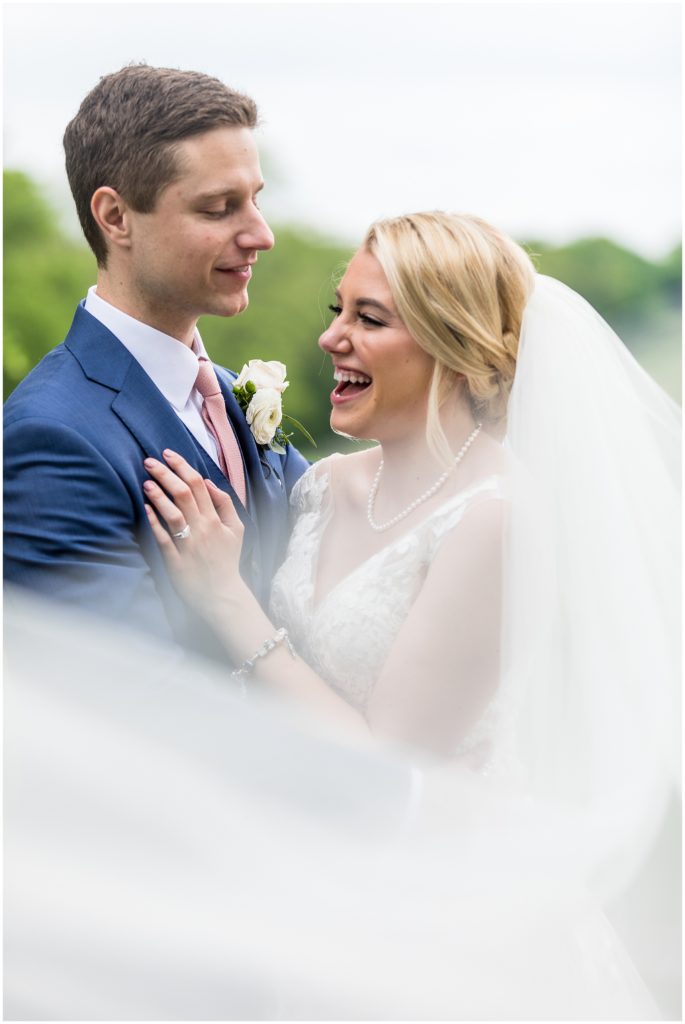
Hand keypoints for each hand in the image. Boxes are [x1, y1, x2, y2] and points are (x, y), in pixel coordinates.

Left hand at [143, 450, 246, 611]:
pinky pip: (163, 538)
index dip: (182, 466)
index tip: (168, 454)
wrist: (221, 593)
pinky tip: (145, 507)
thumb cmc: (227, 559)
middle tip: (149, 461)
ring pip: (173, 514)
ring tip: (146, 481)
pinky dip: (154, 522)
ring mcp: (188, 544)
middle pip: (183, 494)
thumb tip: (209, 482)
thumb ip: (225, 504)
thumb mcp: (236, 529)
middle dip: (165, 474)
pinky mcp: (175, 560)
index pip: (198, 485)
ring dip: (159, 495)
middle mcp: (202, 529)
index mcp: (216, 519)